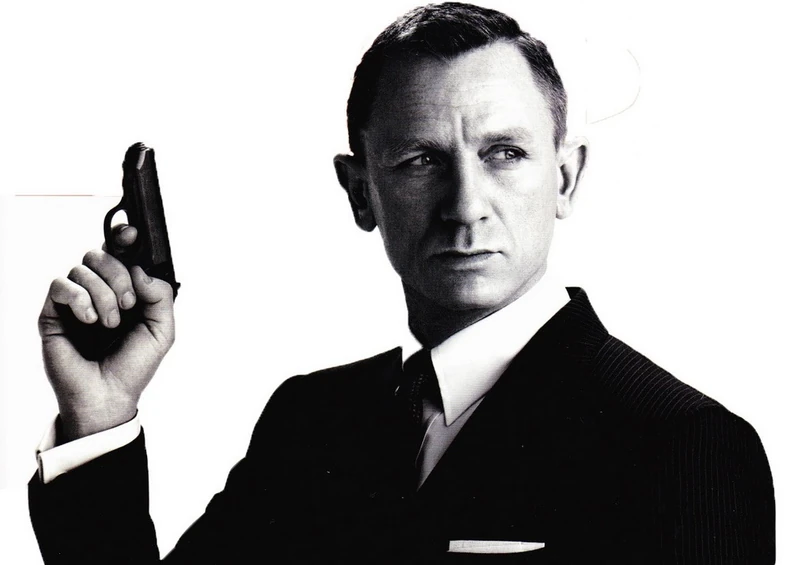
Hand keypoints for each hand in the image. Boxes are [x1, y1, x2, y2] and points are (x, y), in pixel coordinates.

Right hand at [38, 225, 175, 441]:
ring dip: (103, 295)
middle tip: (129, 304)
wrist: (109, 396)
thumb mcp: (162, 329)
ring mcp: (74, 300)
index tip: (131, 235)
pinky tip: (90, 320)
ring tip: (110, 324)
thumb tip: (141, 269)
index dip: (123, 236)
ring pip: (82, 268)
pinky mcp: (52, 312)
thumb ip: (160, 295)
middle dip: (119, 274)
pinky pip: (60, 286)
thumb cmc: (133, 365)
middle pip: (101, 253)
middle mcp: (99, 289)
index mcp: (125, 288)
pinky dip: (80, 299)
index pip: (120, 250)